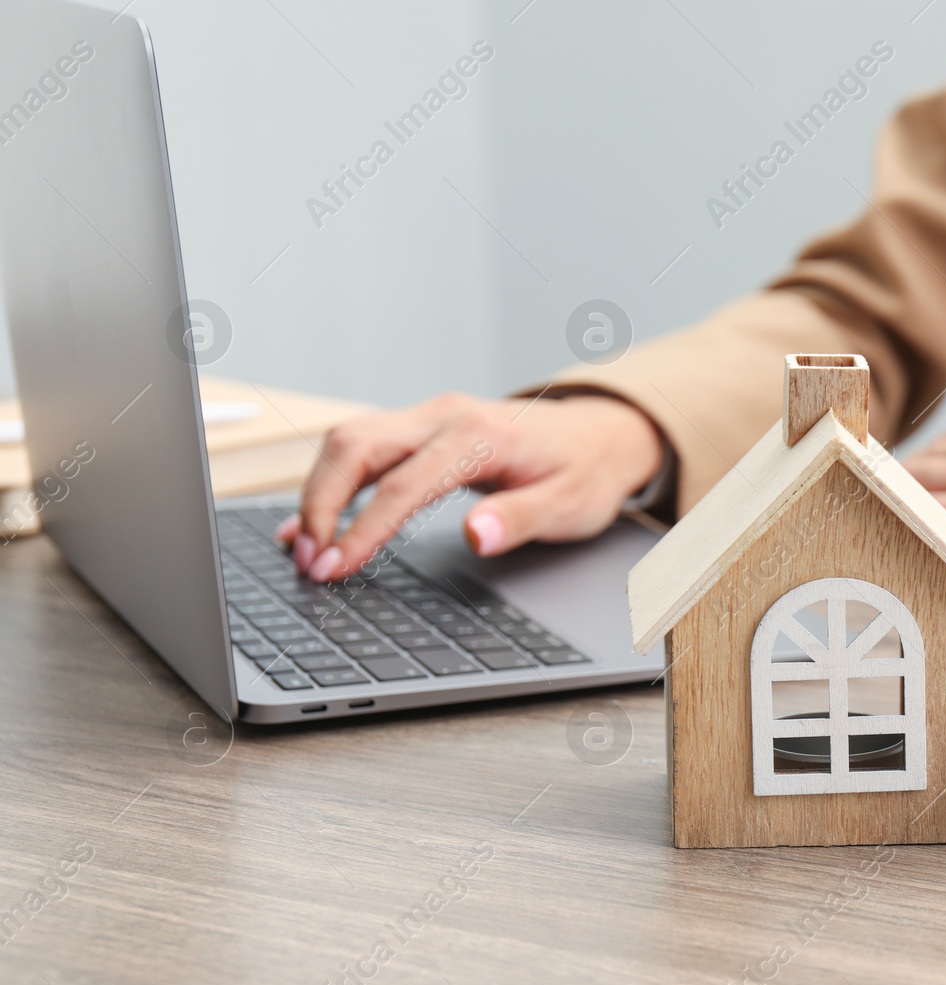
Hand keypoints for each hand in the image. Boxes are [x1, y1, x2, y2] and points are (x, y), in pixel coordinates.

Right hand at [274, 393, 663, 582]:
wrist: (599, 435)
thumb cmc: (584, 472)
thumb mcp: (568, 505)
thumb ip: (519, 520)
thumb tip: (476, 536)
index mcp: (480, 435)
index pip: (402, 484)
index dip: (360, 529)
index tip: (333, 567)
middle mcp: (445, 415)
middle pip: (357, 447)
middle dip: (320, 504)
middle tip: (309, 563)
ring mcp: (430, 416)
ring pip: (350, 441)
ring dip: (318, 492)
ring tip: (304, 550)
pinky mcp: (420, 426)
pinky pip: (362, 448)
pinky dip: (331, 482)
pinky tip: (310, 523)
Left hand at [901, 400, 945, 575]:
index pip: (934, 452)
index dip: (911, 484)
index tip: (897, 506)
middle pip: (912, 470)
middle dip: (896, 502)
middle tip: (882, 533)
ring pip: (913, 496)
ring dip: (901, 522)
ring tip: (890, 550)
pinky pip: (934, 527)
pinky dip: (918, 540)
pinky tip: (914, 560)